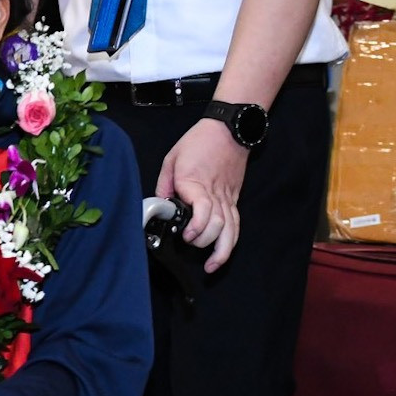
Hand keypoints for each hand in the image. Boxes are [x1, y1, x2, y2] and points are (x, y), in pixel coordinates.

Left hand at [158, 120, 248, 272]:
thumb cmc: (199, 141)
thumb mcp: (171, 159)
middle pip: (217, 225)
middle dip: (204, 241)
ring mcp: (228, 198)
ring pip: (231, 229)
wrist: (228, 129)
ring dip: (222, 250)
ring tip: (211, 266)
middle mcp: (215, 194)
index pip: (203, 209)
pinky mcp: (234, 199)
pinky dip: (231, 241)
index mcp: (196, 182)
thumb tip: (159, 206)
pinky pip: (236, 224)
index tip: (186, 235)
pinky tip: (222, 253)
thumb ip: (164, 185)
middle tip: (190, 243)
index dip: (196, 226)